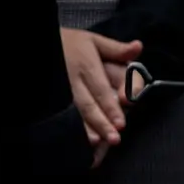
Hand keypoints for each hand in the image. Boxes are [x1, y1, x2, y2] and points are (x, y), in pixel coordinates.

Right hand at [61, 28, 141, 165]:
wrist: (44, 47)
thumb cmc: (71, 44)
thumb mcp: (94, 41)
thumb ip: (117, 49)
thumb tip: (139, 47)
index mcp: (87, 67)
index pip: (101, 89)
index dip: (111, 105)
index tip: (122, 119)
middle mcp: (75, 82)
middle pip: (89, 104)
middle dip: (103, 122)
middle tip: (115, 137)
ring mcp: (64, 93)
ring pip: (77, 113)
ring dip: (88, 129)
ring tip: (99, 142)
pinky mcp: (57, 100)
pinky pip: (66, 116)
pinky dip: (75, 129)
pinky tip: (82, 140)